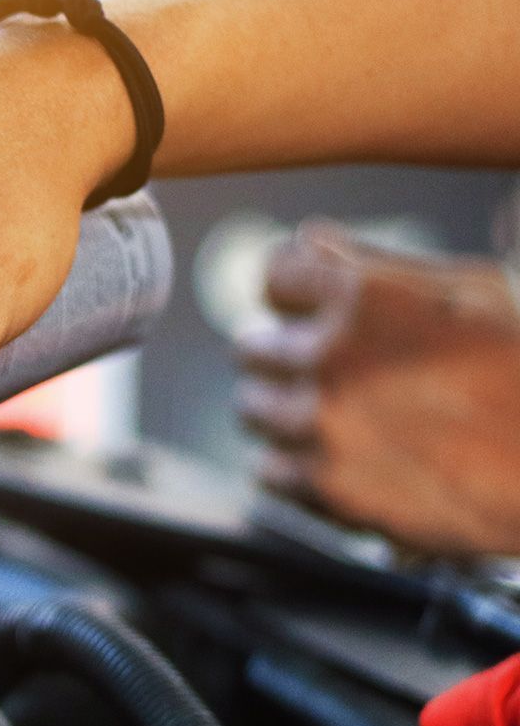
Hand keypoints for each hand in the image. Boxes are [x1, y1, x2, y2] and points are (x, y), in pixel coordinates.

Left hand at [236, 221, 519, 555]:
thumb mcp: (474, 290)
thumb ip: (378, 263)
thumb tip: (308, 239)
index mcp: (365, 294)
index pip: (274, 274)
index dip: (296, 295)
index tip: (310, 313)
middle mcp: (333, 355)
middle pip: (251, 346)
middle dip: (286, 356)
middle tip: (337, 374)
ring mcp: (323, 423)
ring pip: (252, 409)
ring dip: (287, 412)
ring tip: (350, 420)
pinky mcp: (325, 487)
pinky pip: (269, 470)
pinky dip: (298, 469)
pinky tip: (349, 462)